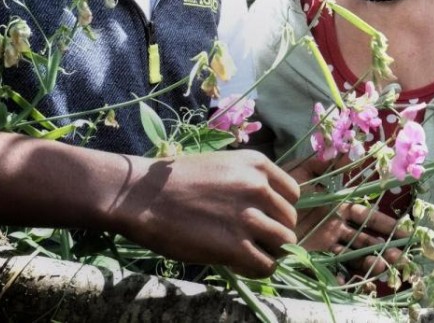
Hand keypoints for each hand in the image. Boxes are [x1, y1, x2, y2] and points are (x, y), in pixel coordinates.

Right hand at [112, 149, 299, 277]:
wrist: (141, 196)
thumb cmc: (173, 181)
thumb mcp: (221, 165)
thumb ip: (247, 180)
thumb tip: (265, 206)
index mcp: (257, 164)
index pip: (292, 194)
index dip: (279, 210)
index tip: (263, 218)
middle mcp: (258, 187)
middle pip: (289, 220)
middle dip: (275, 232)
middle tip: (252, 239)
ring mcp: (249, 217)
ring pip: (285, 243)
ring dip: (269, 252)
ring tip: (247, 253)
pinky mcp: (235, 246)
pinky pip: (267, 265)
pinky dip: (258, 269)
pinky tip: (239, 264)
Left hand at [288, 155, 404, 279]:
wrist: (258, 205)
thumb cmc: (280, 186)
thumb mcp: (303, 170)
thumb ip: (325, 161)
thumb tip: (349, 151)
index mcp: (337, 203)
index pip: (366, 212)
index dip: (384, 221)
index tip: (405, 228)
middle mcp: (335, 222)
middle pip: (366, 234)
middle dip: (385, 242)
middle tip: (404, 251)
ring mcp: (326, 238)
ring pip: (355, 249)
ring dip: (373, 256)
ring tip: (390, 263)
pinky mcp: (315, 250)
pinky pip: (335, 262)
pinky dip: (348, 270)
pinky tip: (362, 275)